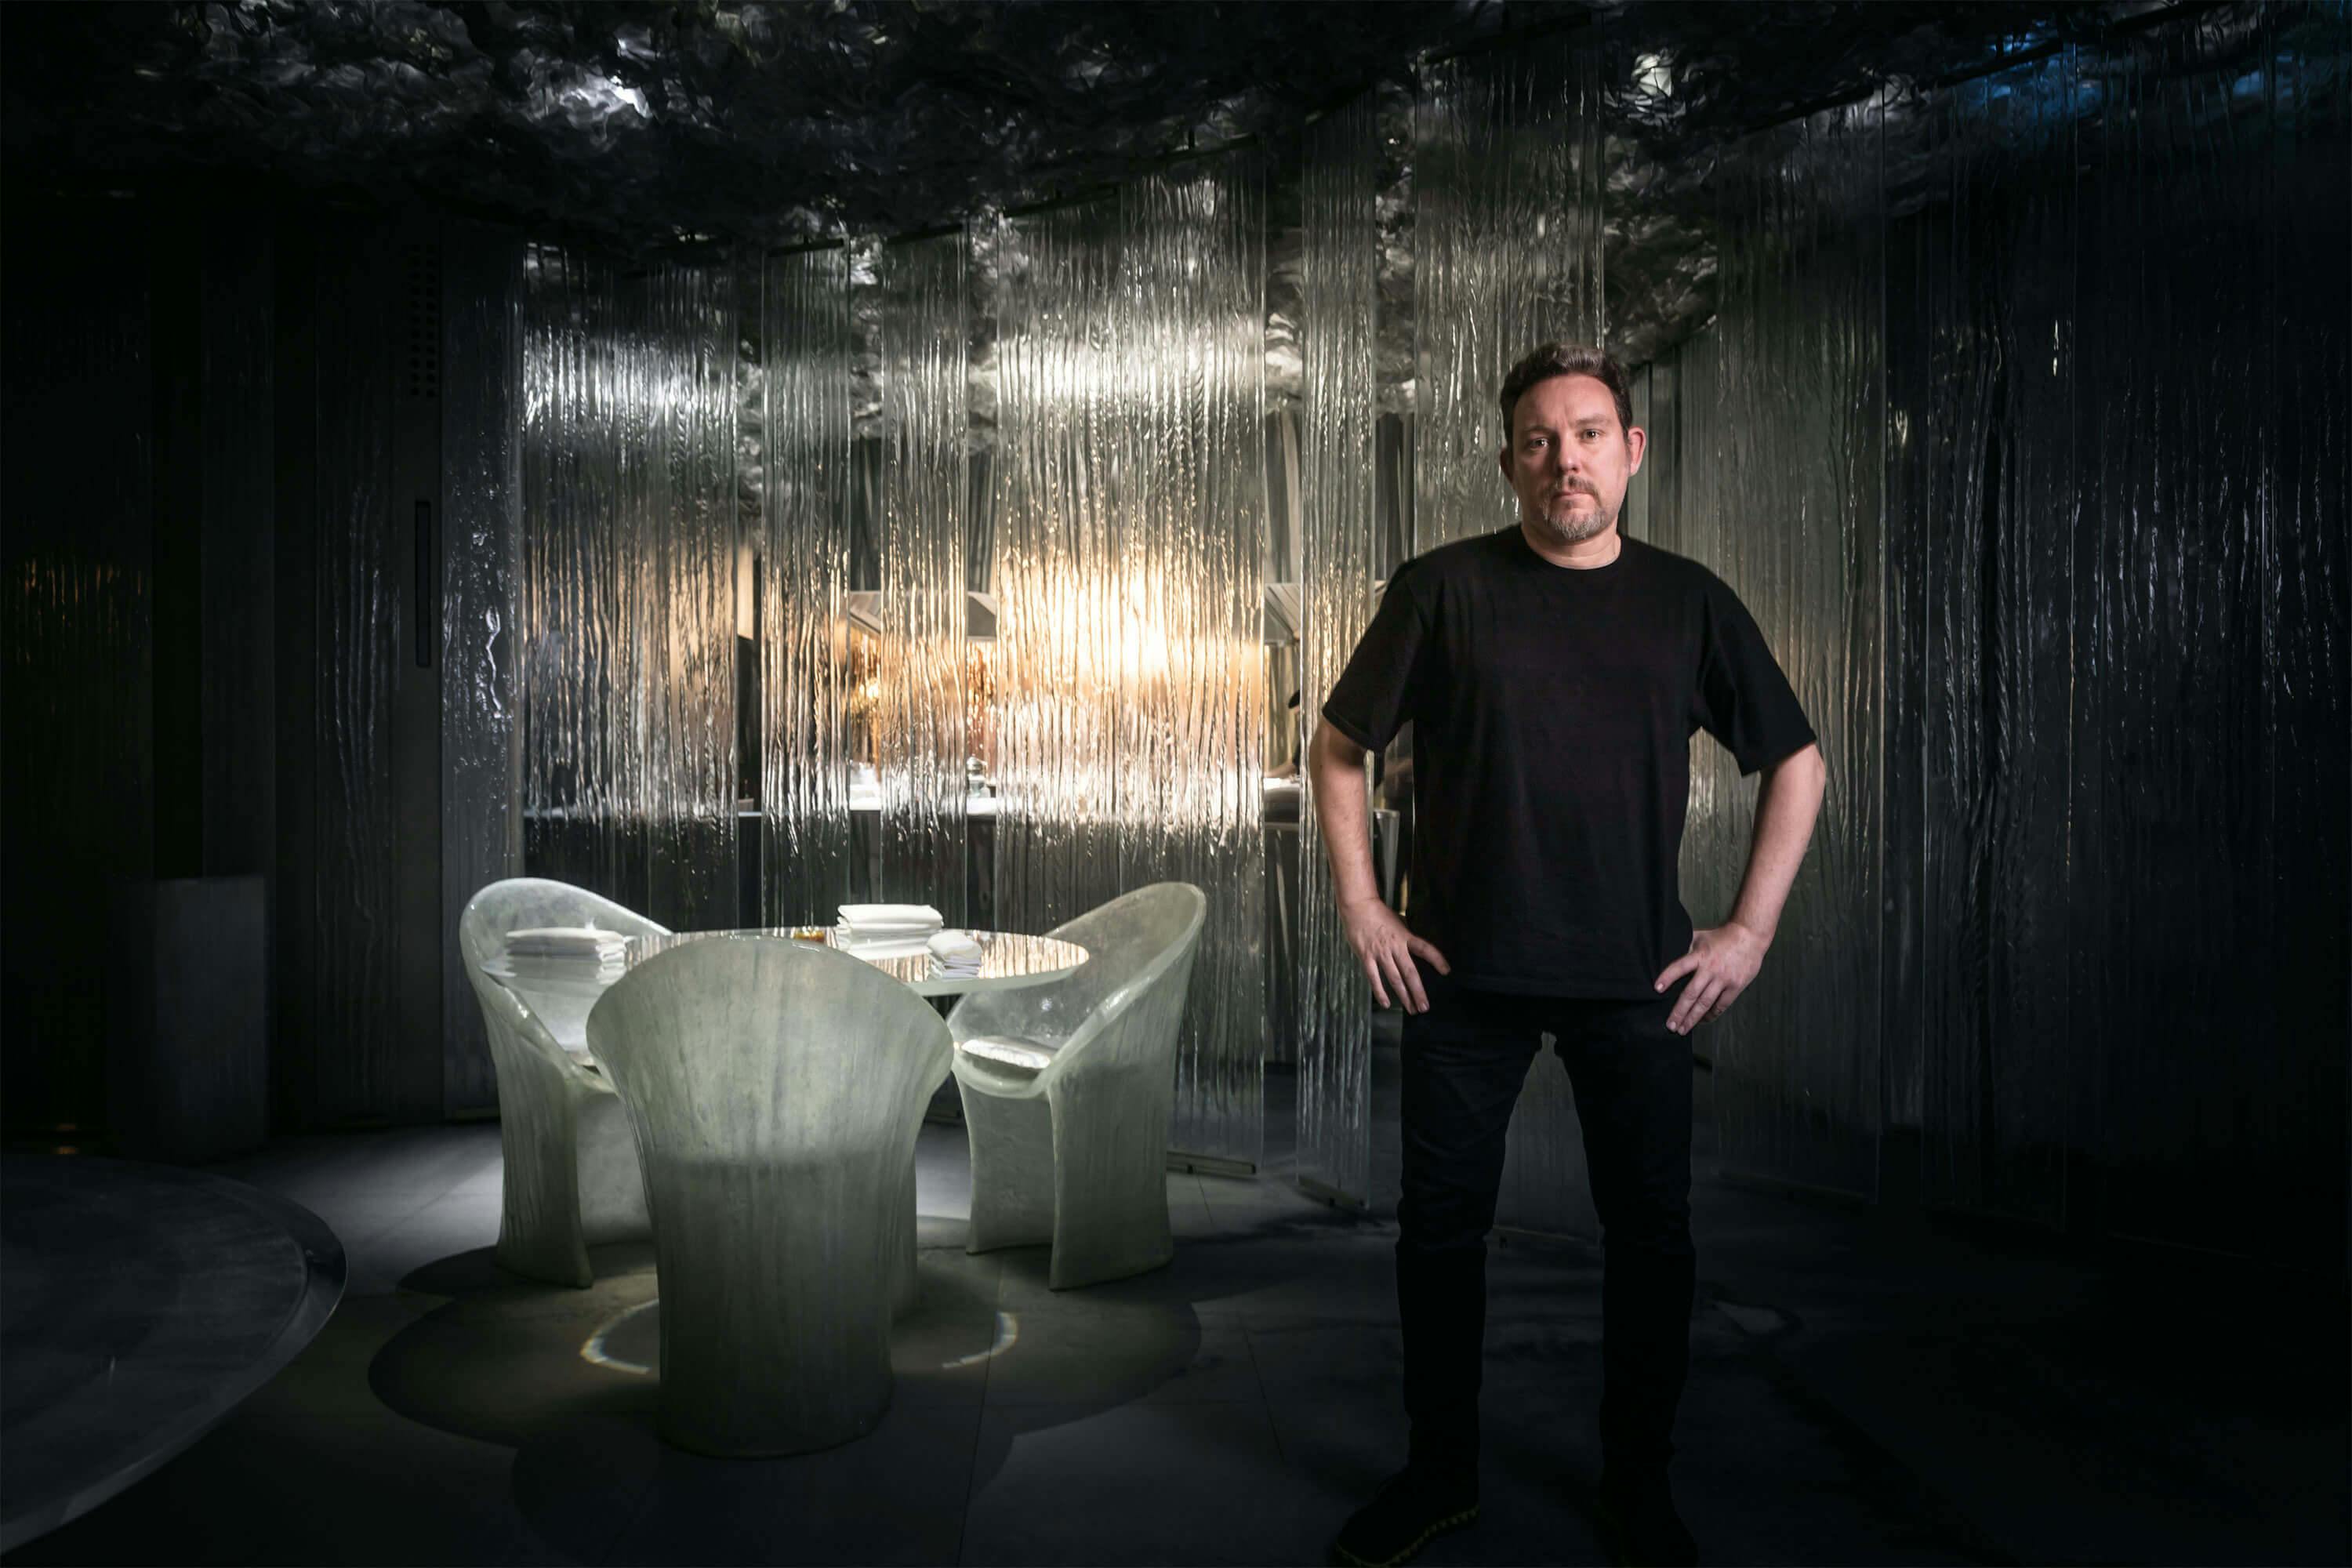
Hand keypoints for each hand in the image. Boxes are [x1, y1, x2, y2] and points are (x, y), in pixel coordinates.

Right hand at [1339, 895, 1448, 1013]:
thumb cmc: (1379, 913)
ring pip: (1394, 978)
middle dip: (1418, 991)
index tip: (1446, 971)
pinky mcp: (1366, 957)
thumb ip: (1405, 937)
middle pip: (1410, 972)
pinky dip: (1380, 992)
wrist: (1358, 907)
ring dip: (1404, 995)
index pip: (1425, 949)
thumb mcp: (1398, 922)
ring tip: (1411, 1009)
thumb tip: (1413, 948)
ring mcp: (1380, 953)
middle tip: (1425, 1007)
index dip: (1437, 960)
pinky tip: (1386, 1003)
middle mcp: (1395, 947)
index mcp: (1405, 936)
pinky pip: (1374, 978)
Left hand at [1653, 922, 1767, 1034]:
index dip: (1668, 977)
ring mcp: (1724, 979)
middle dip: (1679, 1011)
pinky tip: (1703, 1020)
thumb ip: (1686, 946)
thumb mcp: (1701, 937)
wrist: (1750, 936)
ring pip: (1705, 1003)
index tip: (1657, 989)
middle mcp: (1710, 969)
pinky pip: (1721, 1005)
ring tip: (1683, 1029)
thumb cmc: (1723, 937)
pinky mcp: (1736, 986)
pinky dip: (1711, 1014)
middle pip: (1691, 993)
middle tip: (1671, 1025)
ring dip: (1693, 1018)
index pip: (1680, 967)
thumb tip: (1668, 952)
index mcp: (1700, 956)